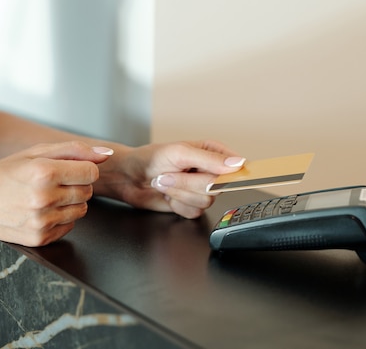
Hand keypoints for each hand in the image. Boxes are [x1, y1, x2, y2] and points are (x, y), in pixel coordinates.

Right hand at [0, 141, 112, 245]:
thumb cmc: (2, 175)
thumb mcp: (34, 153)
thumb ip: (73, 150)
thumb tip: (106, 154)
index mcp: (44, 172)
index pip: (91, 172)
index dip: (83, 169)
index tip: (68, 169)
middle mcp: (44, 198)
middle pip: (88, 191)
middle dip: (76, 184)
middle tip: (52, 182)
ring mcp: (43, 221)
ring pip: (82, 210)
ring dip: (70, 202)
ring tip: (46, 196)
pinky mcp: (41, 238)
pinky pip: (69, 226)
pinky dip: (61, 218)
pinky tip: (40, 211)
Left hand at [102, 140, 244, 218]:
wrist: (129, 177)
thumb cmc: (150, 158)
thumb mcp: (179, 152)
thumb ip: (209, 159)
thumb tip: (237, 164)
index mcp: (212, 152)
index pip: (235, 165)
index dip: (231, 173)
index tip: (218, 175)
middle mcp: (210, 171)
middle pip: (218, 187)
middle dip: (189, 183)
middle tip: (170, 174)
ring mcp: (201, 189)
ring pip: (206, 201)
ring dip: (180, 193)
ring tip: (165, 182)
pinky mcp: (191, 205)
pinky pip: (194, 212)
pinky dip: (178, 205)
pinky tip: (168, 195)